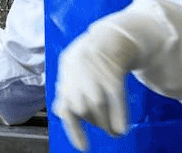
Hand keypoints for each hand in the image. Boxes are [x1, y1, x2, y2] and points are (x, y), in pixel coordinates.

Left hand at [51, 20, 139, 150]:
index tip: (84, 148)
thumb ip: (65, 91)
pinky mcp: (114, 81)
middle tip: (104, 125)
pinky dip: (119, 121)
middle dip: (96, 123)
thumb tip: (60, 110)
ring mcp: (96, 83)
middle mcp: (78, 84)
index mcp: (66, 83)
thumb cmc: (87, 59)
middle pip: (87, 115)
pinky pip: (117, 108)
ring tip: (113, 129)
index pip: (67, 112)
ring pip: (101, 115)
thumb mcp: (69, 71)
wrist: (107, 39)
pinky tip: (122, 128)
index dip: (76, 133)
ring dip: (108, 126)